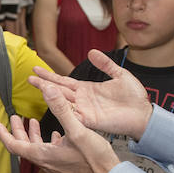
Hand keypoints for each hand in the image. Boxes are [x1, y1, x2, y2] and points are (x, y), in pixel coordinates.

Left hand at [0, 87, 119, 172]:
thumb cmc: (94, 158)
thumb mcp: (77, 129)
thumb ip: (61, 108)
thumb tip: (48, 90)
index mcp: (43, 155)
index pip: (14, 145)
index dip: (3, 133)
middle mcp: (46, 162)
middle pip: (24, 146)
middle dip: (17, 131)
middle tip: (14, 117)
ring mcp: (55, 166)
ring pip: (37, 149)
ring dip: (32, 135)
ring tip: (31, 121)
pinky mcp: (65, 167)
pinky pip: (50, 153)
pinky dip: (47, 141)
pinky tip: (56, 134)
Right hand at [30, 50, 152, 139]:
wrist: (144, 114)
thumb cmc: (134, 98)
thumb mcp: (120, 74)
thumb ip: (105, 64)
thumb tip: (92, 53)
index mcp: (87, 89)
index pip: (64, 81)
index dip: (50, 75)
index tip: (37, 68)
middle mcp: (82, 100)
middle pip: (58, 90)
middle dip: (43, 83)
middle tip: (29, 77)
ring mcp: (84, 110)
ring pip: (61, 101)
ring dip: (48, 93)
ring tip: (36, 84)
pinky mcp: (89, 119)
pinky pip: (70, 113)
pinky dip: (60, 107)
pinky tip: (51, 99)